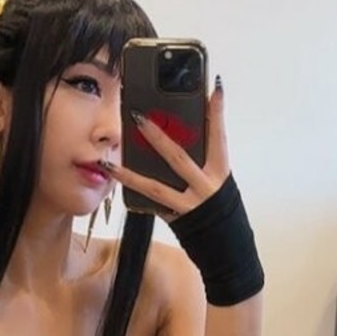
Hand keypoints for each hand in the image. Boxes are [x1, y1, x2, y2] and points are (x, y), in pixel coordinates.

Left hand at [104, 78, 228, 217]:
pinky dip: (132, 191)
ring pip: (156, 186)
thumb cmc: (219, 208)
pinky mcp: (175, 218)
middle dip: (158, 136)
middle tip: (138, 117)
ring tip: (110, 159)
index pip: (219, 137)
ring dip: (130, 172)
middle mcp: (206, 187)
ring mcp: (189, 205)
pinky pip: (150, 203)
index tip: (215, 87)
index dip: (218, 112)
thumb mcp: (218, 181)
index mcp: (220, 172)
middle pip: (178, 157)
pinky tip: (115, 178)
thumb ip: (200, 160)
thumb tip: (175, 135)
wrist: (226, 248)